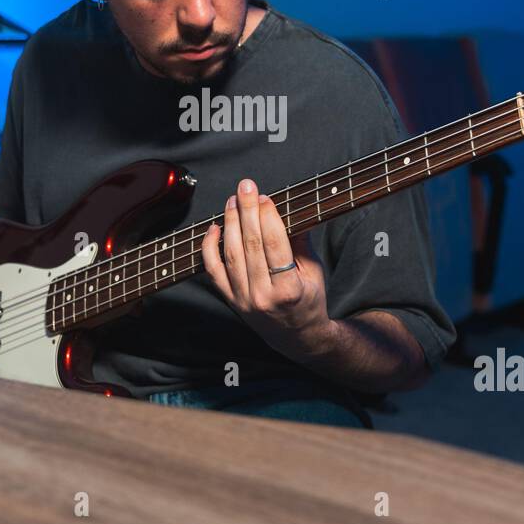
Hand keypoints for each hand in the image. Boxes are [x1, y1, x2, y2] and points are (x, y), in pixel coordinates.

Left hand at [202, 178, 335, 362]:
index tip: (264, 196)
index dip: (267, 217)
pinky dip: (209, 247)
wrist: (295, 337)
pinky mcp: (230, 301)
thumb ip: (300, 242)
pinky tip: (215, 227)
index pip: (275, 245)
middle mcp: (263, 297)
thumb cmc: (308, 300)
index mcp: (289, 290)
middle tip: (245, 186)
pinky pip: (213, 270)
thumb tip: (287, 209)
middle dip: (247, 211)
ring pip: (231, 254)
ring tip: (232, 201)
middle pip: (251, 245)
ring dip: (230, 223)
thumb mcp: (314, 271)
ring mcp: (243, 300)